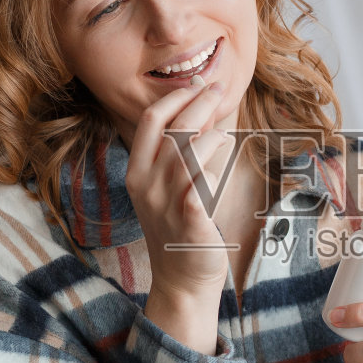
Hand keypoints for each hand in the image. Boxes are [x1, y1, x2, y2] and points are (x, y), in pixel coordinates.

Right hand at [126, 78, 235, 300]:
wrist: (181, 278)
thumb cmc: (178, 225)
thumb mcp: (165, 187)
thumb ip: (175, 153)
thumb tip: (201, 111)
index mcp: (137, 172)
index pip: (152, 120)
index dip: (176, 96)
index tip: (197, 83)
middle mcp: (148, 185)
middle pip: (174, 128)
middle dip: (198, 101)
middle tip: (219, 88)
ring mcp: (167, 203)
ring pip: (189, 150)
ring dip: (211, 133)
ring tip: (225, 130)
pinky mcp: (191, 220)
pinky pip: (203, 182)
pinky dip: (216, 166)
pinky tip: (224, 162)